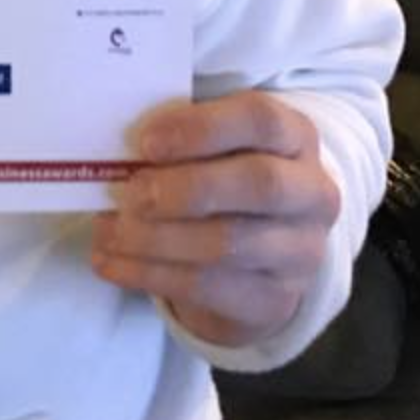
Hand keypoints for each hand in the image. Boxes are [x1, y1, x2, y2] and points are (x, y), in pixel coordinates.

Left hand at [90, 91, 340, 346]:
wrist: (260, 256)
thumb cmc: (224, 177)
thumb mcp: (216, 147)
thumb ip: (181, 139)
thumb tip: (120, 150)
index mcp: (295, 136)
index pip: (261, 120)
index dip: (203, 128)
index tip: (147, 141)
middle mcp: (312, 193)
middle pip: (258, 184)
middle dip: (185, 188)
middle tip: (130, 194)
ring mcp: (301, 251)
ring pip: (229, 244)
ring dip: (155, 238)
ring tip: (107, 231)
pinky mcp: (276, 299)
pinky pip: (208, 287)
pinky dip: (149, 274)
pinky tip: (110, 263)